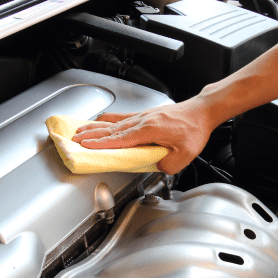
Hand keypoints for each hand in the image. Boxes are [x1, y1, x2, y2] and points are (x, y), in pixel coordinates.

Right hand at [72, 98, 214, 174]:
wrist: (202, 111)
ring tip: (80, 129)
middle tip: (74, 139)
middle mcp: (143, 120)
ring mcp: (143, 115)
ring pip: (114, 121)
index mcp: (150, 130)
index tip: (86, 146)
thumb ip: (167, 165)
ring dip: (96, 126)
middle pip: (112, 129)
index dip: (102, 144)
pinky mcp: (145, 114)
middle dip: (91, 134)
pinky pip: (121, 116)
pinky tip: (100, 121)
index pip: (120, 138)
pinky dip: (107, 119)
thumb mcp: (185, 155)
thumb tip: (156, 167)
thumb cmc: (194, 129)